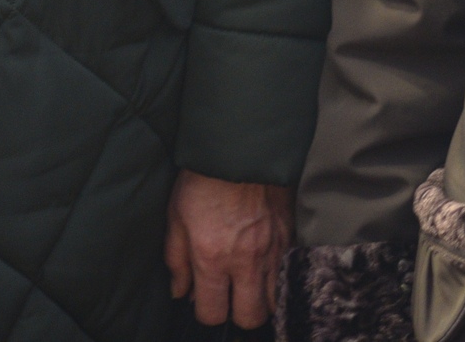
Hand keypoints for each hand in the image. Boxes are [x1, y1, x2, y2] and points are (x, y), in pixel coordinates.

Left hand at [165, 171, 292, 329]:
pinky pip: (287, 271)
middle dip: (238, 313)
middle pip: (250, 316)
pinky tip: (264, 262)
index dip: (206, 312)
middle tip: (230, 297)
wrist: (240, 147)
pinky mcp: (289, 234)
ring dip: (261, 297)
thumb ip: (176, 261)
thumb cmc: (202, 181)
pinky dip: (277, 275)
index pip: (213, 314)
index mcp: (211, 259)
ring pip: (275, 300)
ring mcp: (272, 249)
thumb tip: (180, 291)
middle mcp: (246, 261)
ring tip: (249, 284)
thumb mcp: (175, 220)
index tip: (204, 300)